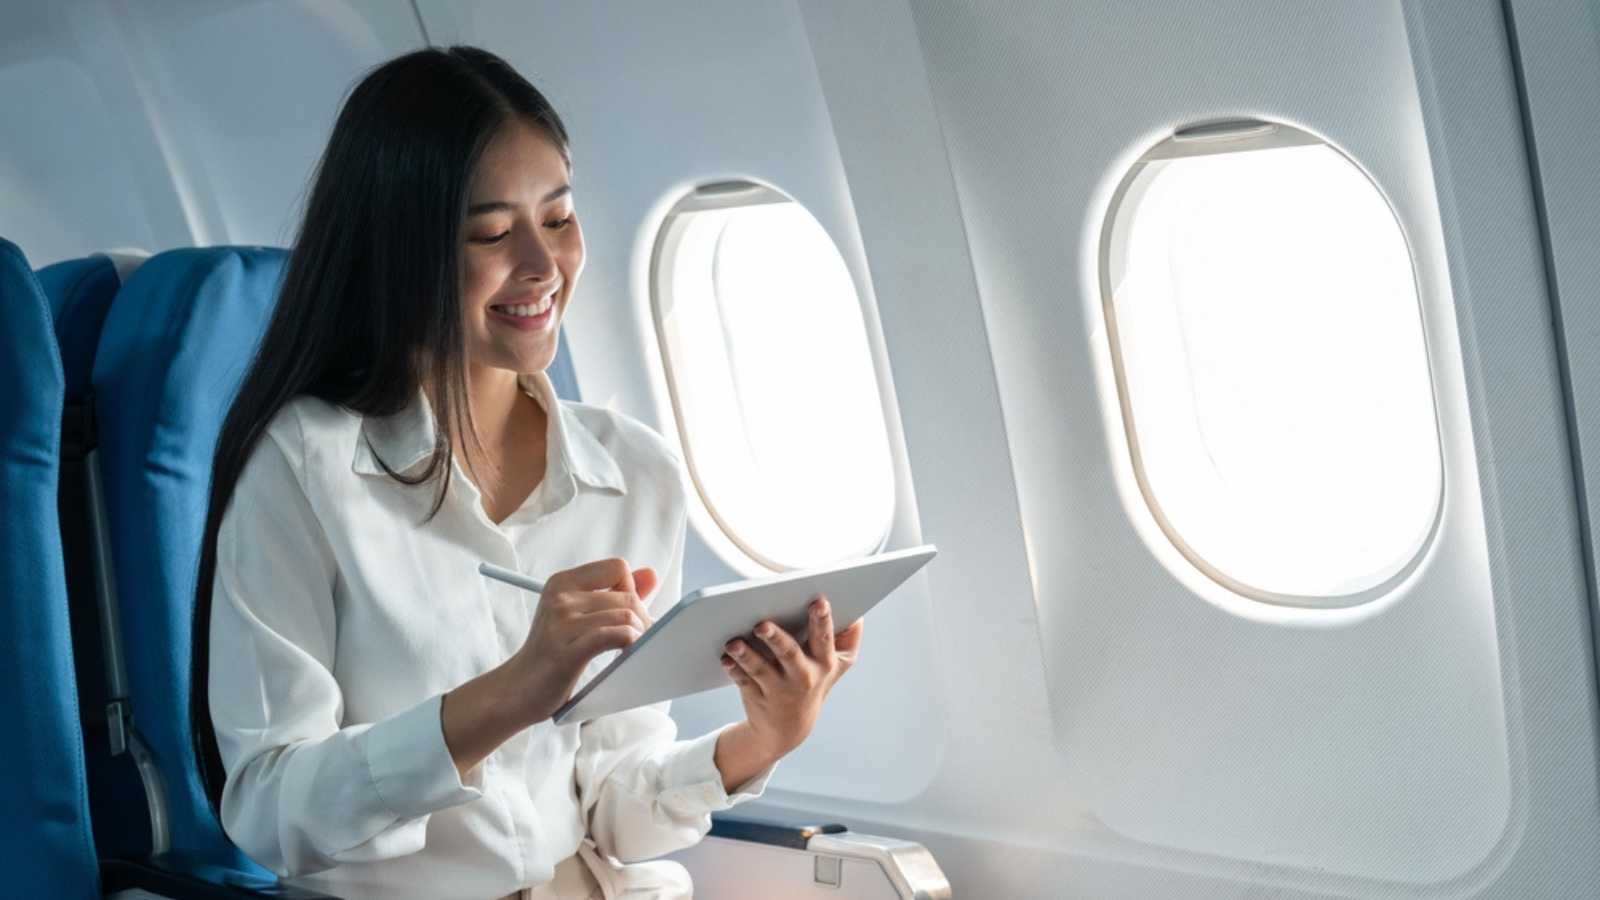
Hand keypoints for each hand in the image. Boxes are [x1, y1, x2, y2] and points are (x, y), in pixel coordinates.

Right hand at [509, 558, 656, 724]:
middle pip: (627, 595)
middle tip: (637, 638)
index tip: (626, 612)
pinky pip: (616, 636)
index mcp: (562, 582)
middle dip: (642, 618)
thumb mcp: (576, 615)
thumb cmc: (551, 653)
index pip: (618, 568)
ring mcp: (562, 623)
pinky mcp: (568, 652)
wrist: (516, 689)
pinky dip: (630, 643)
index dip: (631, 589)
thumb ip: (614, 592)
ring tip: (632, 648)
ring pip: (626, 616)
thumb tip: (650, 575)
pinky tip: (625, 654)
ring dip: (639, 634)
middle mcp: (560, 598)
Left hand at [720, 596, 863, 759]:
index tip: (817, 602)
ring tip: (733, 643)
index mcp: (824, 663)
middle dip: (776, 637)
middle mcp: (802, 676)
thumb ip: (849, 637)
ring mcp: (778, 688)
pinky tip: (725, 659)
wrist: (790, 728)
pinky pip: (743, 681)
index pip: (823, 638)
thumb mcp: (838, 665)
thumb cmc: (815, 681)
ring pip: (761, 669)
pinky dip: (733, 670)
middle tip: (761, 624)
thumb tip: (857, 611)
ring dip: (746, 655)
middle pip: (789, 653)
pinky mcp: (757, 696)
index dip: (822, 620)